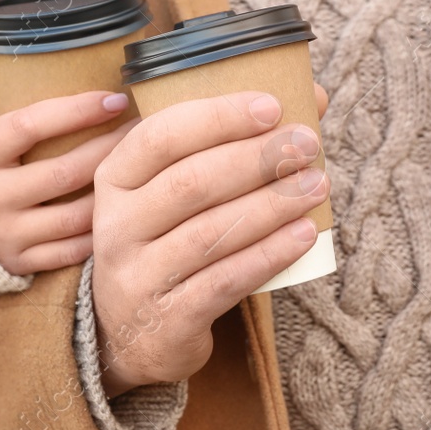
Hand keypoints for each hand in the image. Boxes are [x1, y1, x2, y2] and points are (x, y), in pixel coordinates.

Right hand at [0, 90, 135, 274]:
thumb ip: (17, 115)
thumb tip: (81, 82)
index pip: (30, 125)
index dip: (76, 110)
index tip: (115, 98)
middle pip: (65, 172)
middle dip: (112, 148)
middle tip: (145, 130)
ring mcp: (4, 234)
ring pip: (77, 214)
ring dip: (116, 190)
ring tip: (143, 169)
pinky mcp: (19, 263)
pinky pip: (74, 250)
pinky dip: (102, 230)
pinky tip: (124, 209)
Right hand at [90, 91, 329, 396]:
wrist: (130, 334)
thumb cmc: (165, 241)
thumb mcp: (171, 191)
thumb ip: (225, 142)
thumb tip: (308, 95)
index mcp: (115, 179)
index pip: (160, 136)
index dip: (217, 118)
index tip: (271, 106)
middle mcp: (116, 225)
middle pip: (190, 182)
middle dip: (256, 159)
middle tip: (306, 145)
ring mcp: (138, 275)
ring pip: (212, 232)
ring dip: (271, 205)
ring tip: (316, 185)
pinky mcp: (168, 319)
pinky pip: (225, 281)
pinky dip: (269, 254)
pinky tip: (304, 235)